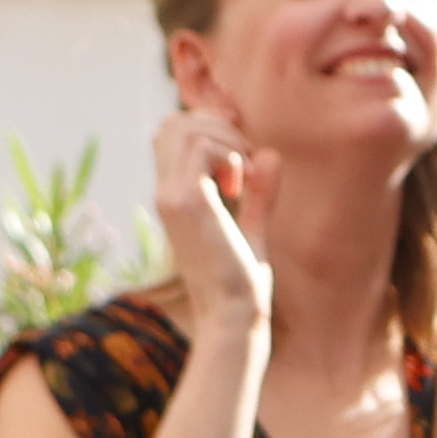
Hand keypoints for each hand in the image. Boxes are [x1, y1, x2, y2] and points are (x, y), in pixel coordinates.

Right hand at [153, 109, 274, 341]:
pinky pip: (202, 148)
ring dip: (228, 141)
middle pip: (175, 122)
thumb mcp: (253, 228)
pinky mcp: (186, 202)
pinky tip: (240, 187)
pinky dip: (230, 156)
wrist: (232, 315)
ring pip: (187, 128)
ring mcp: (171, 195)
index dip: (210, 127)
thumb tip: (271, 153)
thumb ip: (260, 193)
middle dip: (219, 127)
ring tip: (245, 177)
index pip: (172, 132)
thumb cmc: (241, 281)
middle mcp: (165, 191)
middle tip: (246, 163)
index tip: (243, 157)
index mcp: (174, 195)